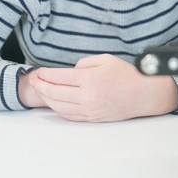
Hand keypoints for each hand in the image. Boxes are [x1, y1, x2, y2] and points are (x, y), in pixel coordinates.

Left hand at [26, 54, 177, 121]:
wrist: (144, 94)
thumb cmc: (127, 74)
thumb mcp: (106, 59)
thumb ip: (84, 63)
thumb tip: (69, 71)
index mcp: (89, 79)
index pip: (59, 77)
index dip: (45, 74)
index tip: (38, 72)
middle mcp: (87, 97)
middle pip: (54, 93)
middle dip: (40, 86)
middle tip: (33, 80)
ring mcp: (89, 110)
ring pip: (59, 107)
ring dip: (46, 99)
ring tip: (39, 91)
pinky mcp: (92, 118)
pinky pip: (69, 116)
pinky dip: (57, 109)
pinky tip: (53, 103)